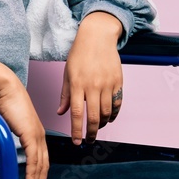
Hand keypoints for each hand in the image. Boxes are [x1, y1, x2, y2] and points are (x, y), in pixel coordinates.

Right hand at [0, 56, 48, 178]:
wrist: (4, 87)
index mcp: (35, 131)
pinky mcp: (30, 135)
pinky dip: (32, 174)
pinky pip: (33, 160)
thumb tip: (2, 135)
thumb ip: (8, 130)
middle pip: (43, 164)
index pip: (41, 157)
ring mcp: (36, 135)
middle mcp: (39, 135)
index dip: (38, 173)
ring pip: (40, 165)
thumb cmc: (3, 100)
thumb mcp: (7, 120)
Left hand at [57, 12, 123, 144]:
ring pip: (107, 112)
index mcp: (77, 84)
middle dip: (91, 132)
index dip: (76, 130)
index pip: (76, 113)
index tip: (76, 141)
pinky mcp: (118, 81)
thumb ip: (65, 94)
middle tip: (89, 140)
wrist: (98, 36)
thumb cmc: (80, 54)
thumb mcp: (67, 73)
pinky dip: (114, 114)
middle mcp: (93, 85)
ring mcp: (107, 84)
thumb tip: (61, 113)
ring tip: (97, 127)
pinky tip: (109, 118)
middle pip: (94, 117)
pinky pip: (117, 103)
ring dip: (102, 124)